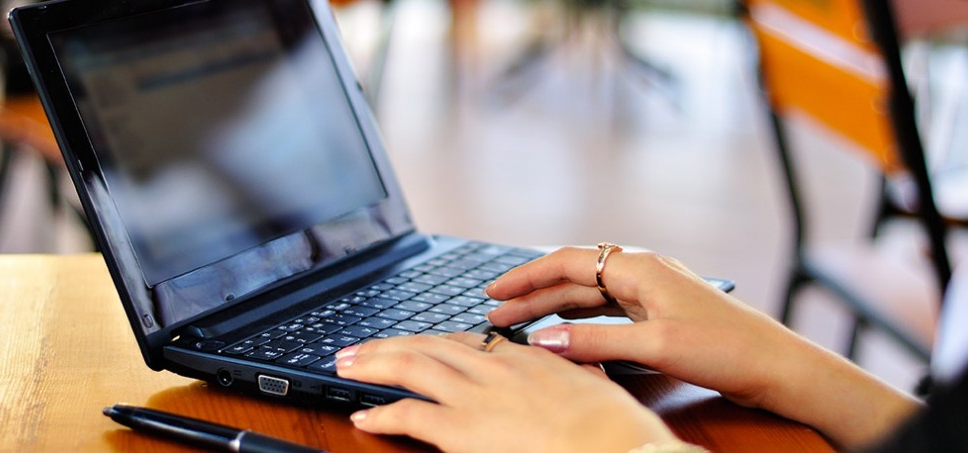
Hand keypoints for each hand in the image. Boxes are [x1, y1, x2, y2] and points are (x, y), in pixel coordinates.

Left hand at [334, 332, 678, 452]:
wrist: (621, 449)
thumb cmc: (616, 430)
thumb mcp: (596, 386)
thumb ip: (574, 374)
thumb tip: (576, 378)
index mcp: (527, 358)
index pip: (469, 341)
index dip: (435, 342)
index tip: (418, 345)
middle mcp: (496, 369)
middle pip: (429, 345)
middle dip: (389, 345)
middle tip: (359, 347)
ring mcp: (477, 396)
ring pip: (410, 366)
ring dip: (373, 364)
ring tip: (346, 364)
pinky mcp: (463, 430)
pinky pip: (410, 414)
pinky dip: (381, 413)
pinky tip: (363, 416)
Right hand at [485, 247, 920, 448]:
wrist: (777, 366)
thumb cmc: (726, 349)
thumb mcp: (655, 346)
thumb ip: (595, 342)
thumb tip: (543, 342)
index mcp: (641, 267)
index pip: (568, 263)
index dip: (527, 277)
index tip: (494, 292)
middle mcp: (644, 272)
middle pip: (574, 278)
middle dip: (533, 295)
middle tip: (495, 314)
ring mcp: (653, 293)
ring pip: (589, 296)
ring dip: (553, 309)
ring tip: (519, 325)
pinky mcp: (662, 314)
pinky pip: (608, 311)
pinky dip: (580, 320)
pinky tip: (565, 332)